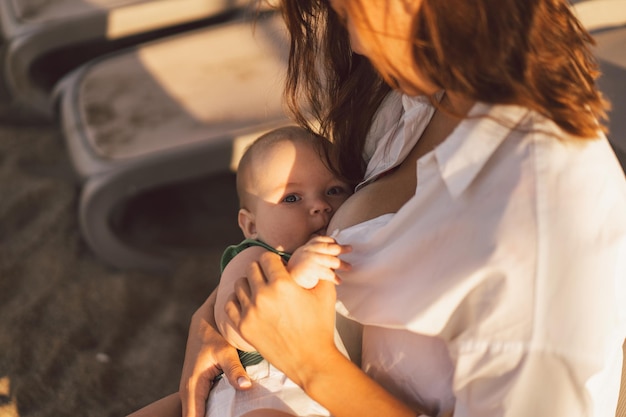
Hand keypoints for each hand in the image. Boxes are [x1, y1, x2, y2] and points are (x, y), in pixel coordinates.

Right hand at [179, 291, 251, 416]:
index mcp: (193, 386)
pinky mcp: (198, 387)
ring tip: (238, 413)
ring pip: (200, 413)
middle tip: (240, 416)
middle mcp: (188, 392)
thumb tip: (246, 386)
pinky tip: (232, 410)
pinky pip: (203, 406)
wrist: (204, 321)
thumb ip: (234, 369)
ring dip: (215, 415)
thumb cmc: (213, 334)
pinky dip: (215, 410)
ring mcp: (192, 390)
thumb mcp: (225, 351)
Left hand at [225, 252, 338, 386]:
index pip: (266, 257)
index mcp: (282, 283)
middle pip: (251, 268)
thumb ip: (317, 270)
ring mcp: (250, 312)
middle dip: (262, 271)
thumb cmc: (320, 325)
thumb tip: (310, 258)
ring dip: (249, 285)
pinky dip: (237, 302)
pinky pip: (230, 304)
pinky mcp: (243, 327)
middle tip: (270, 280)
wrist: (311, 360)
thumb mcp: (326, 292)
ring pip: (239, 284)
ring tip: (260, 293)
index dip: (274, 261)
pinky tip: (248, 304)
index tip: (279, 269)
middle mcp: (263, 295)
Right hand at [288, 235, 351, 288]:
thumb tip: (337, 250)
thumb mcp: (307, 256)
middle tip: (350, 249)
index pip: (322, 240)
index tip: (338, 243)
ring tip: (349, 267)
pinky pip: (326, 273)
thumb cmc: (300, 270)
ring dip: (341, 264)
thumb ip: (319, 253)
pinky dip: (334, 277)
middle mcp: (308, 250)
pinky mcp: (310, 270)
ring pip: (330, 260)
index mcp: (308, 246)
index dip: (332, 240)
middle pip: (328, 247)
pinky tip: (339, 281)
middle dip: (340, 248)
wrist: (286, 281)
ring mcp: (309, 259)